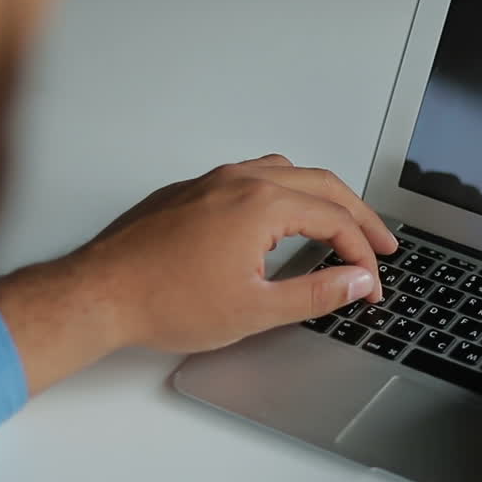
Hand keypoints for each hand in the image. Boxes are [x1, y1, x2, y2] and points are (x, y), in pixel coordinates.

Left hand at [0, 154, 396, 394]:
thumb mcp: (255, 309)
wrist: (99, 294)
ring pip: (288, 172)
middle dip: (358, 216)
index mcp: (261, 204)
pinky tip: (283, 219)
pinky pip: (253, 175)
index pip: (335, 220)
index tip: (370, 284)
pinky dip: (286, 192)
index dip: (362, 255)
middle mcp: (239, 181)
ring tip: (341, 224)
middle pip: (322, 185)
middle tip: (381, 244)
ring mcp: (212, 181)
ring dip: (323, 197)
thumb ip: (316, 293)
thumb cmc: (163, 301)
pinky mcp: (191, 190)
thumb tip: (356, 281)